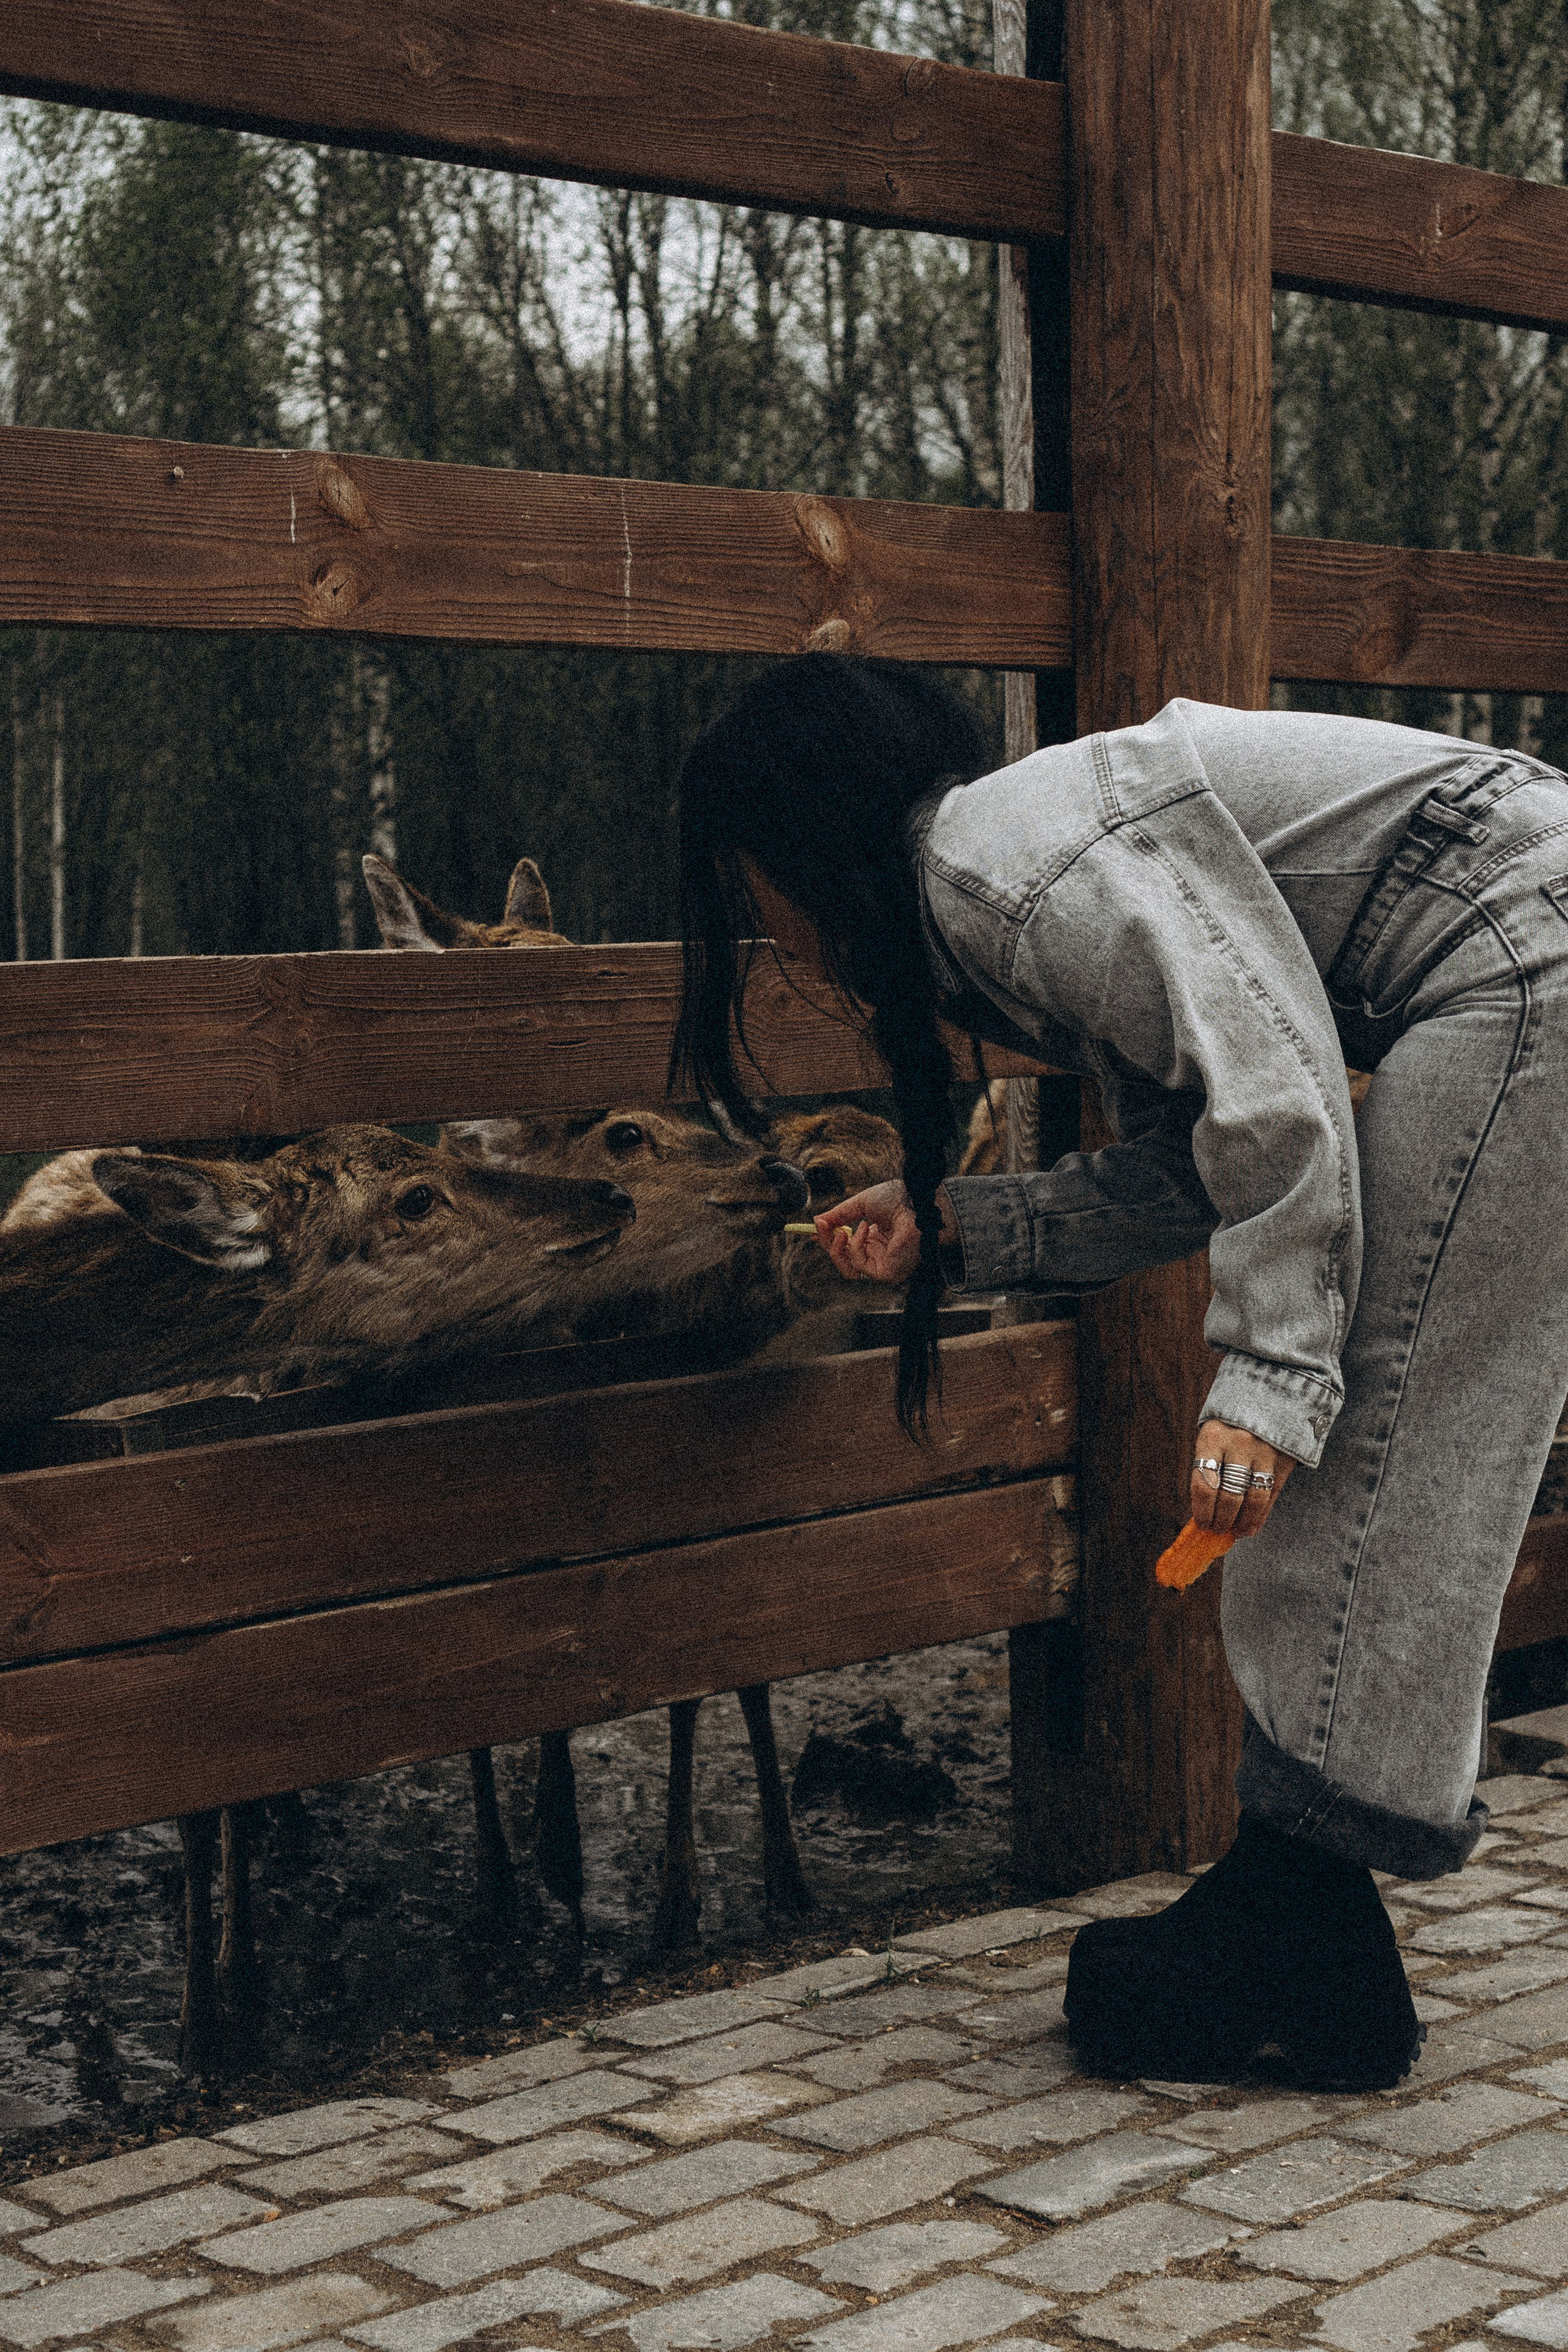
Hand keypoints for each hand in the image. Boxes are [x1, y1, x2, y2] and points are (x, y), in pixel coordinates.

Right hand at [814, 1179, 952, 1285]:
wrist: (917, 1202)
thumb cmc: (898, 1199)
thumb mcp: (860, 1204)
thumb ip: (839, 1215)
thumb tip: (816, 1221)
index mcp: (876, 1239)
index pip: (847, 1248)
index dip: (829, 1241)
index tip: (814, 1231)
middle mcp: (880, 1254)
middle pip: (844, 1261)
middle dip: (829, 1244)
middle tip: (822, 1227)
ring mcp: (884, 1266)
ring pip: (848, 1270)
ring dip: (837, 1250)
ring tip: (841, 1232)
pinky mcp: (887, 1273)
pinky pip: (860, 1266)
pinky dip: (856, 1246)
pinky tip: (865, 1228)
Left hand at [1190, 1419, 1294, 1538]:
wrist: (1272, 1390)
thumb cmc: (1232, 1419)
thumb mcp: (1214, 1432)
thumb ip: (1210, 1465)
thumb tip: (1205, 1509)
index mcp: (1213, 1437)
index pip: (1204, 1484)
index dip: (1202, 1510)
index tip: (1201, 1523)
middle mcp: (1239, 1444)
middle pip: (1229, 1496)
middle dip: (1221, 1520)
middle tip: (1217, 1530)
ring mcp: (1265, 1452)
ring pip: (1253, 1500)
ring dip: (1243, 1523)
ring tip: (1237, 1532)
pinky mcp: (1285, 1459)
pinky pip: (1272, 1495)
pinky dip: (1261, 1516)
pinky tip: (1252, 1526)